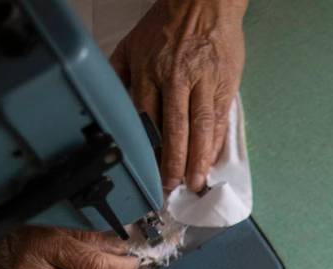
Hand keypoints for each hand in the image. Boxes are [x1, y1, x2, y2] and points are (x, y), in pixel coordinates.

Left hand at [110, 0, 246, 192]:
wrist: (204, 3)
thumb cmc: (167, 24)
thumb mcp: (132, 44)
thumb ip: (120, 74)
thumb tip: (107, 102)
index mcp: (150, 71)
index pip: (145, 118)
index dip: (145, 148)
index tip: (143, 170)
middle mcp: (176, 79)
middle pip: (174, 129)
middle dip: (172, 162)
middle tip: (170, 186)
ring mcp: (204, 84)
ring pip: (200, 128)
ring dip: (197, 159)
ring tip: (194, 181)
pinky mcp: (225, 86)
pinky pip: (219, 120)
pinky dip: (215, 143)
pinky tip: (211, 160)